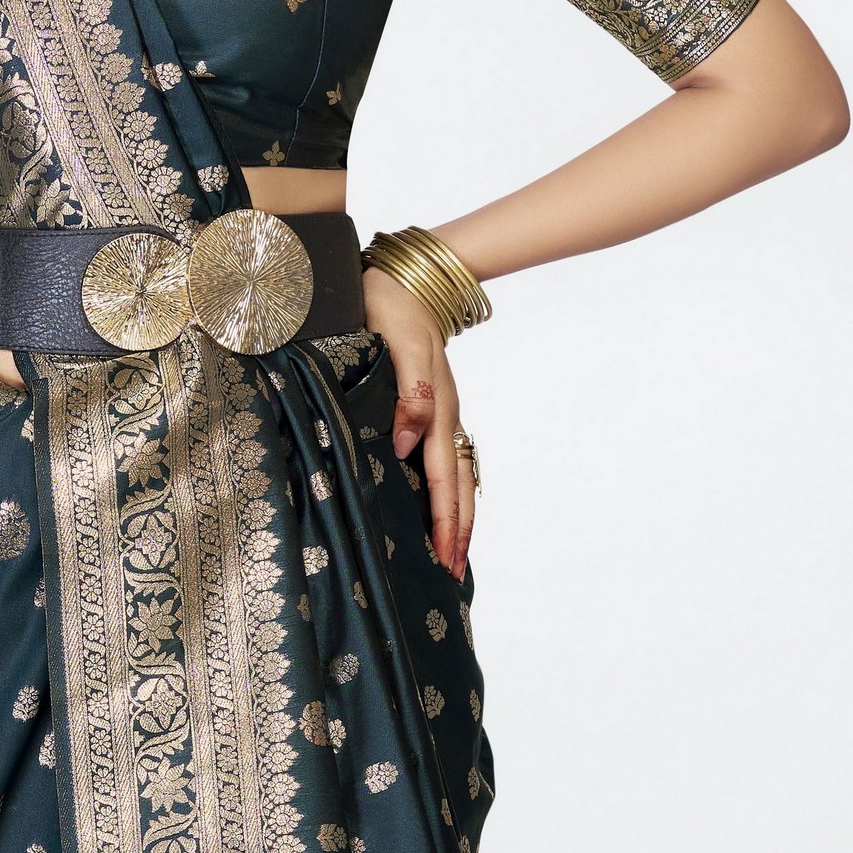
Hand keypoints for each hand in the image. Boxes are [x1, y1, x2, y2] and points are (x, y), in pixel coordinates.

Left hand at [359, 264, 476, 575]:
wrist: (408, 277)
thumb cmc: (394, 308)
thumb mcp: (400, 344)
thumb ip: (407, 392)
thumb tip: (407, 442)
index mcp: (435, 408)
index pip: (442, 477)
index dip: (445, 519)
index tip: (445, 556)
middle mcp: (444, 417)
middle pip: (458, 485)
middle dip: (458, 531)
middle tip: (454, 574)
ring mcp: (441, 414)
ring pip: (456, 475)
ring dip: (456, 515)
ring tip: (453, 553)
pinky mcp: (432, 407)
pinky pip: (445, 459)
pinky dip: (447, 490)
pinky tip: (438, 506)